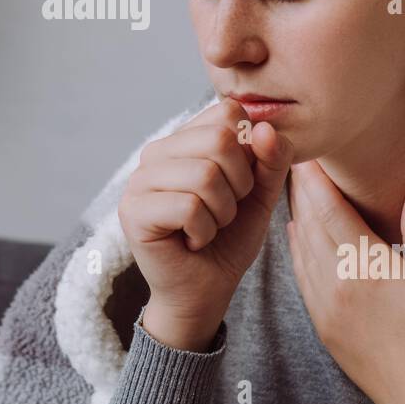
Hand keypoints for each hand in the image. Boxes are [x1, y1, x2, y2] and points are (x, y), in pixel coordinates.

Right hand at [117, 98, 293, 349]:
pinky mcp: (133, 211)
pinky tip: (192, 241)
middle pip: (219, 139)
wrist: (205, 291)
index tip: (239, 185)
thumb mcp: (261, 194)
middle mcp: (156, 152)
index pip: (227, 112)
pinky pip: (188, 207)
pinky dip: (204, 231)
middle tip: (224, 211)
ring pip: (205, 175)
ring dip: (222, 213)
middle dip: (239, 185)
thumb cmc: (229, 239)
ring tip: (208, 227)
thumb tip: (264, 128)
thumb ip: (271, 158)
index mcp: (184, 139)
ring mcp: (139, 180)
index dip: (249, 151)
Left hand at [285, 159, 404, 403]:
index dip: (316, 180)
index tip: (308, 155)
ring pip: (300, 247)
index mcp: (367, 269)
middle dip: (301, 190)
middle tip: (296, 159)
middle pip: (309, 224)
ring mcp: (325, 305)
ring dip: (296, 215)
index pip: (330, 212)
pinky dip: (296, 247)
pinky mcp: (321, 322)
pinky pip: (300, 274)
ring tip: (295, 187)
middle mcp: (337, 285)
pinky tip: (298, 230)